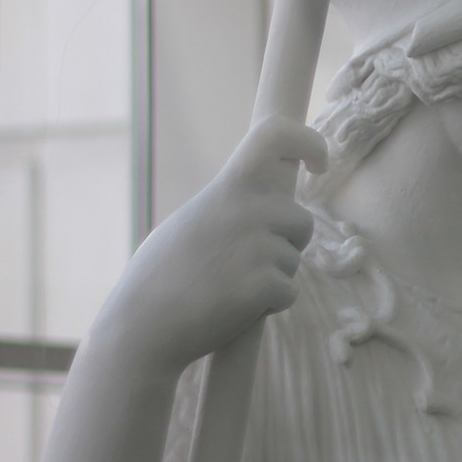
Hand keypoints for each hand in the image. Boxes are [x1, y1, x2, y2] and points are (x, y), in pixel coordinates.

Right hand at [96, 117, 327, 379]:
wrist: (143, 325)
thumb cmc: (161, 275)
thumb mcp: (193, 220)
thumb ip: (229, 204)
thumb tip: (263, 195)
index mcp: (227, 188)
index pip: (275, 137)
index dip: (309, 142)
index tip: (318, 164)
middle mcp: (246, 210)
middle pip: (302, 220)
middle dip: (288, 244)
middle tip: (251, 263)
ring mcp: (256, 247)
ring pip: (294, 260)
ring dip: (273, 276)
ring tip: (229, 285)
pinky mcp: (263, 285)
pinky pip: (289, 292)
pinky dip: (270, 304)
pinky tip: (234, 308)